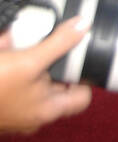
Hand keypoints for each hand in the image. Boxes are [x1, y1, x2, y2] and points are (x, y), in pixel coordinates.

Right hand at [0, 17, 92, 134]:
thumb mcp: (28, 62)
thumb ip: (58, 44)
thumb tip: (82, 27)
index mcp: (47, 110)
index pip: (82, 96)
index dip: (85, 74)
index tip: (81, 53)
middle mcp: (33, 115)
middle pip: (55, 84)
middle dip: (50, 60)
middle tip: (48, 42)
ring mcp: (15, 111)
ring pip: (30, 78)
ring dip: (27, 59)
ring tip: (19, 43)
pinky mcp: (1, 103)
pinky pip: (11, 76)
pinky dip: (9, 60)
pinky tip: (3, 47)